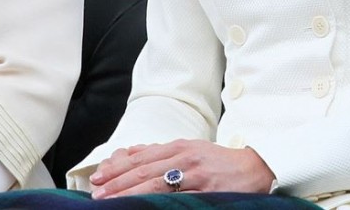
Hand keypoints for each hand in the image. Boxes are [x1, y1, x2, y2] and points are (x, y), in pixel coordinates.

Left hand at [89, 140, 274, 198]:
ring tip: (108, 201)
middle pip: (144, 170)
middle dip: (117, 182)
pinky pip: (176, 200)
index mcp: (180, 147)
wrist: (254, 169)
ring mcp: (195, 175)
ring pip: (155, 185)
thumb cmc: (219, 162)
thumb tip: (131, 152)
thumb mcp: (191, 149)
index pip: (142, 157)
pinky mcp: (205, 192)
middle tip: (95, 191)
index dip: (118, 167)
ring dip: (128, 193)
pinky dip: (155, 203)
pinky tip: (141, 207)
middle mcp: (185, 158)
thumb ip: (162, 152)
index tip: (99, 176)